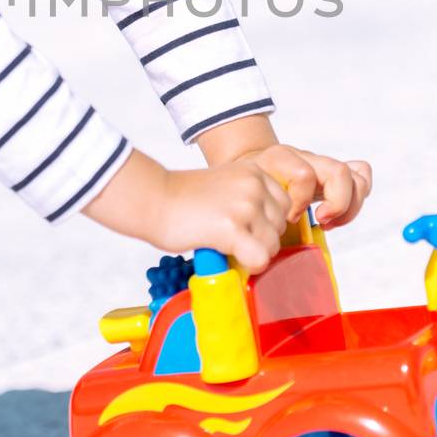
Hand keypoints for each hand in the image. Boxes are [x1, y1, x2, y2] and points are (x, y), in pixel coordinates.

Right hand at [155, 162, 294, 273]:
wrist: (152, 200)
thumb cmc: (180, 198)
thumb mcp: (225, 185)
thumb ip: (249, 199)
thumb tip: (268, 231)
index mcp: (253, 171)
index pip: (284, 205)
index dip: (266, 222)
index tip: (245, 228)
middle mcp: (253, 185)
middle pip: (281, 226)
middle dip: (260, 239)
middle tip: (233, 240)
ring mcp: (244, 205)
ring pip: (272, 245)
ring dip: (252, 253)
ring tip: (225, 245)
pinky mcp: (232, 228)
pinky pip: (260, 258)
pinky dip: (247, 265)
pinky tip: (227, 256)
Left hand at [224, 142, 371, 233]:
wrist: (248, 166)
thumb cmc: (245, 186)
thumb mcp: (241, 195)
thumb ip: (250, 213)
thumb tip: (256, 249)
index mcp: (279, 159)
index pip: (304, 175)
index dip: (300, 201)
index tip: (289, 219)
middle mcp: (305, 157)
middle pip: (339, 173)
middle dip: (336, 204)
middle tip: (320, 220)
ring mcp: (322, 164)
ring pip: (356, 176)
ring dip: (348, 206)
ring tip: (329, 221)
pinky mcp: (333, 174)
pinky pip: (361, 176)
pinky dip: (356, 198)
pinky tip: (335, 215)